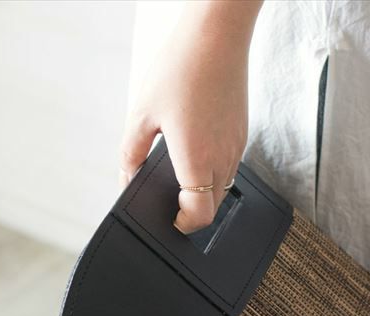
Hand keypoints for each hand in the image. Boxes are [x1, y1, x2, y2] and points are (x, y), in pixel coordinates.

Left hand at [120, 1, 261, 233]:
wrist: (216, 35)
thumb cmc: (179, 69)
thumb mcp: (141, 114)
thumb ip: (132, 153)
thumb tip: (127, 177)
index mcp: (196, 159)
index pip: (200, 215)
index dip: (184, 225)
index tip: (171, 220)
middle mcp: (222, 158)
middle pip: (213, 207)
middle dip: (192, 211)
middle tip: (171, 199)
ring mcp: (236, 146)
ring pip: (223, 188)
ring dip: (203, 191)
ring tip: (181, 172)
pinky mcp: (243, 133)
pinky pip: (230, 166)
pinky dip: (214, 171)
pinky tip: (197, 149)